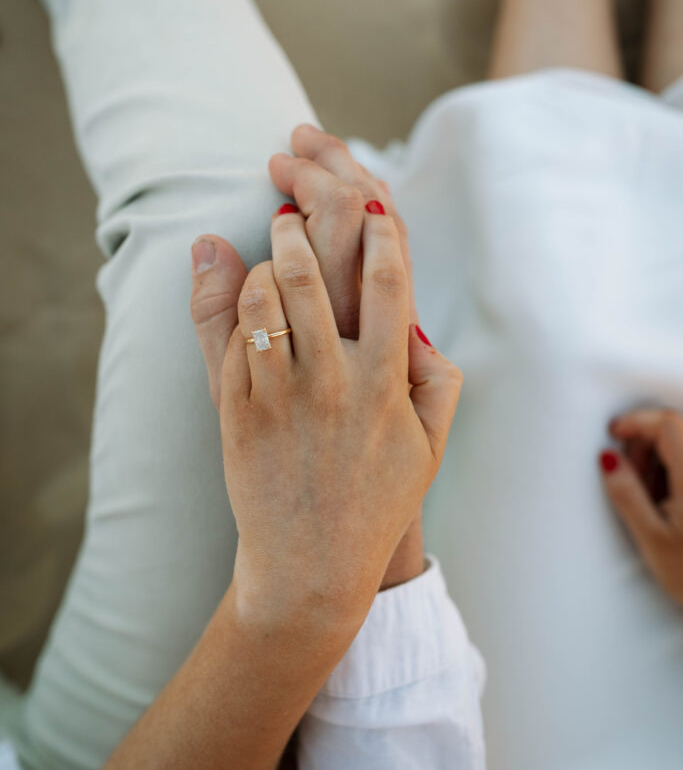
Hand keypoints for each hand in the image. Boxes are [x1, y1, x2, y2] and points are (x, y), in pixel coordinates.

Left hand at [269, 125, 423, 587]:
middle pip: (310, 276)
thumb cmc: (376, 502)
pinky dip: (238, 310)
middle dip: (298, 229)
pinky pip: (234, 341)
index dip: (379, 230)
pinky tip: (249, 304)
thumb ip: (437, 378)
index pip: (389, 282)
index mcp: (386, 384)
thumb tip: (416, 320)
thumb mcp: (430, 446)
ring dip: (262, 262)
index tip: (370, 202)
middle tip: (290, 213)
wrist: (310, 567)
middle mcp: (334, 383)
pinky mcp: (239, 414)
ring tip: (267, 253)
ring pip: (263, 299)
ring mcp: (281, 398)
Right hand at [600, 407, 682, 606]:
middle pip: (679, 431)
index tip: (614, 432)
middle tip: (624, 468)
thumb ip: (627, 493)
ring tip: (646, 494)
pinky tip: (667, 504)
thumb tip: (608, 459)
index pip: (669, 425)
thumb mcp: (652, 539)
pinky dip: (675, 474)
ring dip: (662, 457)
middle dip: (647, 440)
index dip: (638, 421)